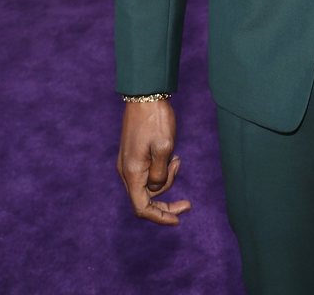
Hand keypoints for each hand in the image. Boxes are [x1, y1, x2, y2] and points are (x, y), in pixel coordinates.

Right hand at [117, 100, 190, 224]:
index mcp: (132, 172)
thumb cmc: (156, 119)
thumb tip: (156, 187)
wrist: (145, 94)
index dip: (159, 217)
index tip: (178, 220)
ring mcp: (128, 163)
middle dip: (166, 203)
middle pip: (145, 200)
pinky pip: (146, 174)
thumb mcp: (164, 148)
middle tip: (187, 204)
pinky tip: (173, 158)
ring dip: (165, 180)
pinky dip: (160, 172)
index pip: (142, 207)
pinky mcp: (133, 155)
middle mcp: (126, 171)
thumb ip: (160, 174)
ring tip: (177, 160)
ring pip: (147, 186)